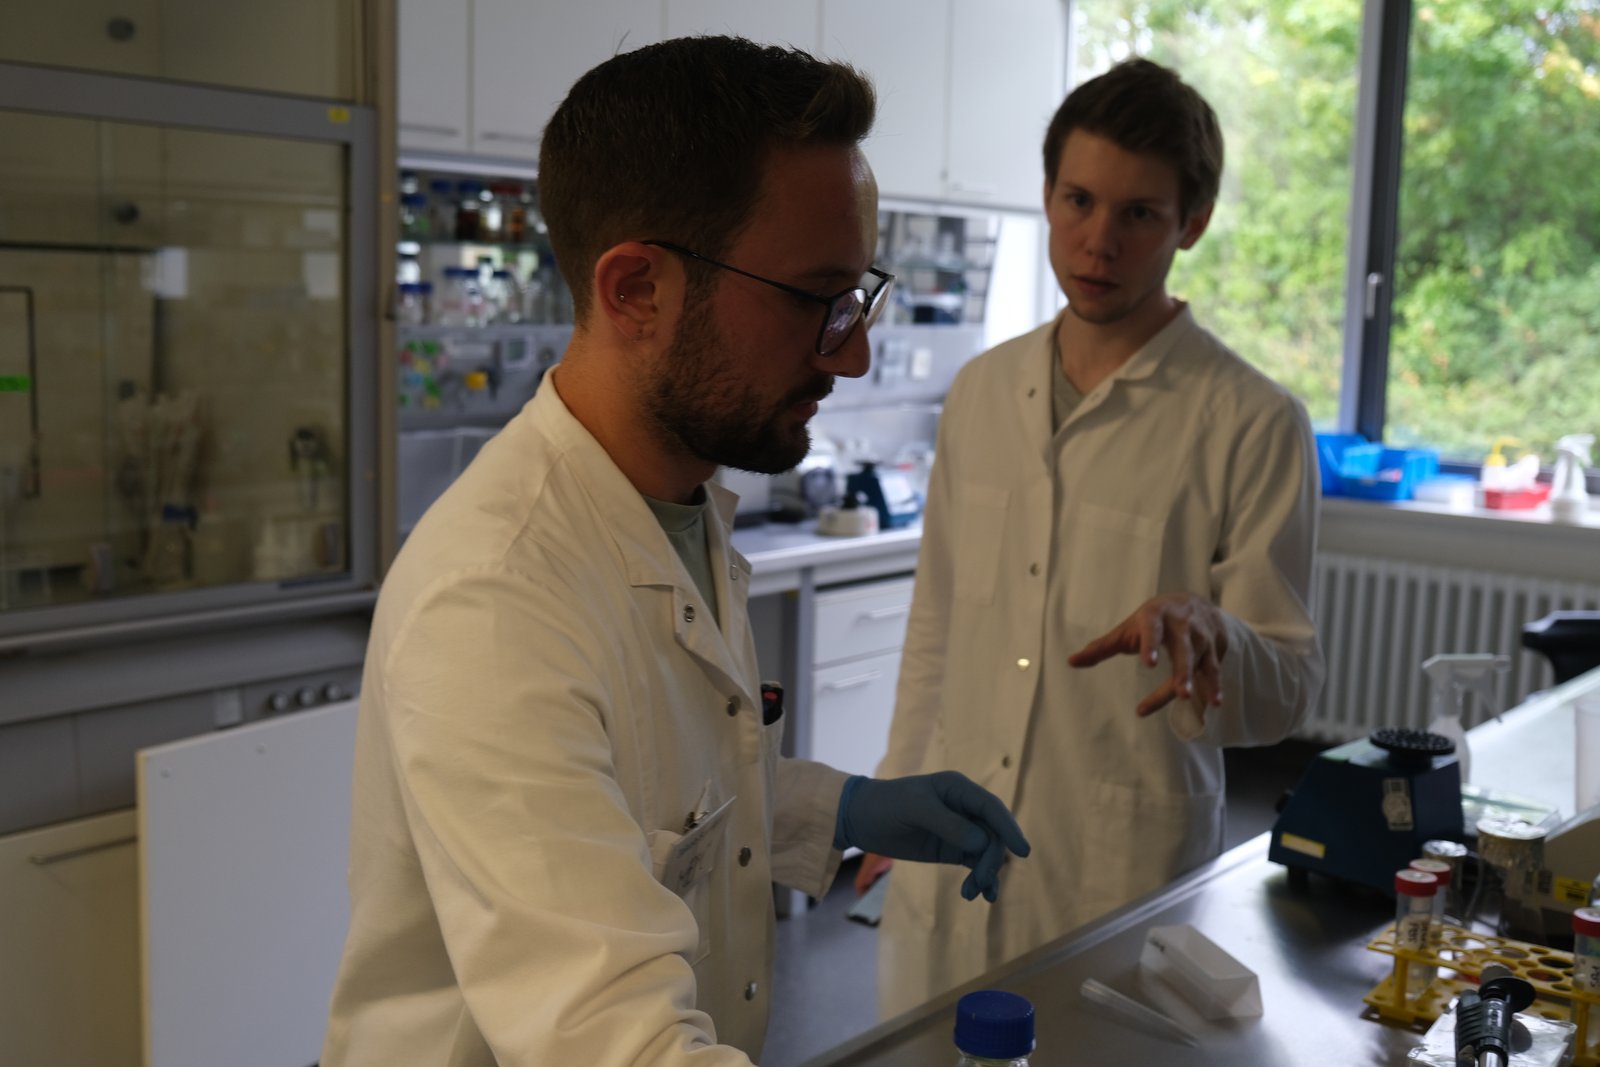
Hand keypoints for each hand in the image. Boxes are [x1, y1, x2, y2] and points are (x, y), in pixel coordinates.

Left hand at [834, 772, 1030, 901]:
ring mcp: (961, 830)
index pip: (991, 808)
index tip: (1022, 851)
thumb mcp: (915, 809)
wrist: (861, 818)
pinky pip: (975, 864)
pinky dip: (980, 879)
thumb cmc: (886, 805)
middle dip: (991, 859)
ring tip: (972, 893)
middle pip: (993, 835)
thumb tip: (982, 842)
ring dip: (986, 873)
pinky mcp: (952, 849)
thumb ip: (949, 824)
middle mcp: (965, 808)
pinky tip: (979, 895)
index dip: (1009, 828)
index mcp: (959, 789)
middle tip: (980, 882)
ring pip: (987, 852)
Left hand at [1067, 592, 1228, 716]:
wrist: (1192, 600)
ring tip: (1191, 698)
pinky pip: (1214, 669)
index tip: (1147, 663)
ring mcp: (1201, 636)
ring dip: (1200, 681)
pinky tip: (1215, 702)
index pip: (1152, 629)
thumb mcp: (1127, 628)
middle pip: (1183, 649)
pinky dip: (1215, 684)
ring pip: (1201, 661)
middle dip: (1182, 671)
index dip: (1150, 645)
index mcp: (1155, 616)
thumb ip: (1102, 647)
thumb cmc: (1152, 619)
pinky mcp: (1215, 647)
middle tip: (1180, 692)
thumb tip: (1070, 661)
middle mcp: (1182, 625)